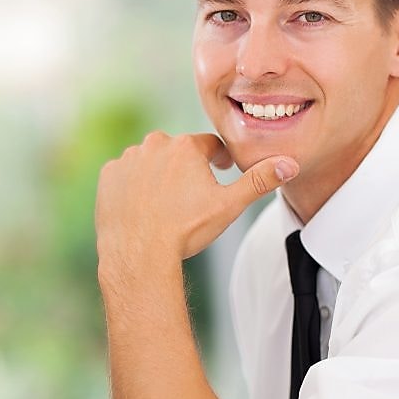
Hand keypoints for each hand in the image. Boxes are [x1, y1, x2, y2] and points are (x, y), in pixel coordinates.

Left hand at [95, 132, 295, 273]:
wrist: (139, 253)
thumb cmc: (185, 229)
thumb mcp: (229, 205)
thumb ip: (259, 181)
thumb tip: (290, 164)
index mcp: (186, 147)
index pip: (209, 146)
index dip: (218, 159)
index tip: (220, 170)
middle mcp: (154, 145)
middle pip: (177, 151)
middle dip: (185, 167)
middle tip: (191, 192)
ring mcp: (128, 159)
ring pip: (149, 161)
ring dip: (157, 174)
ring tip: (165, 201)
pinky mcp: (108, 176)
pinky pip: (125, 175)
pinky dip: (133, 185)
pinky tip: (141, 205)